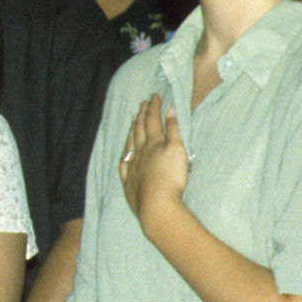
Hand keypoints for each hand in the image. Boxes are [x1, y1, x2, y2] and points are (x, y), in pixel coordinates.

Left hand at [119, 95, 187, 226]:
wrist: (156, 204)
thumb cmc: (171, 177)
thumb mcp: (177, 149)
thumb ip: (173, 130)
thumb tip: (169, 111)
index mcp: (153, 143)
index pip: (152, 120)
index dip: (153, 107)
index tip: (153, 96)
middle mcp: (139, 152)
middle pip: (139, 129)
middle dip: (141, 115)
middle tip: (142, 103)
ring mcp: (132, 166)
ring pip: (130, 144)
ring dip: (132, 131)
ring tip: (133, 121)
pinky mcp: (128, 181)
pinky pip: (124, 163)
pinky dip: (125, 153)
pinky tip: (124, 152)